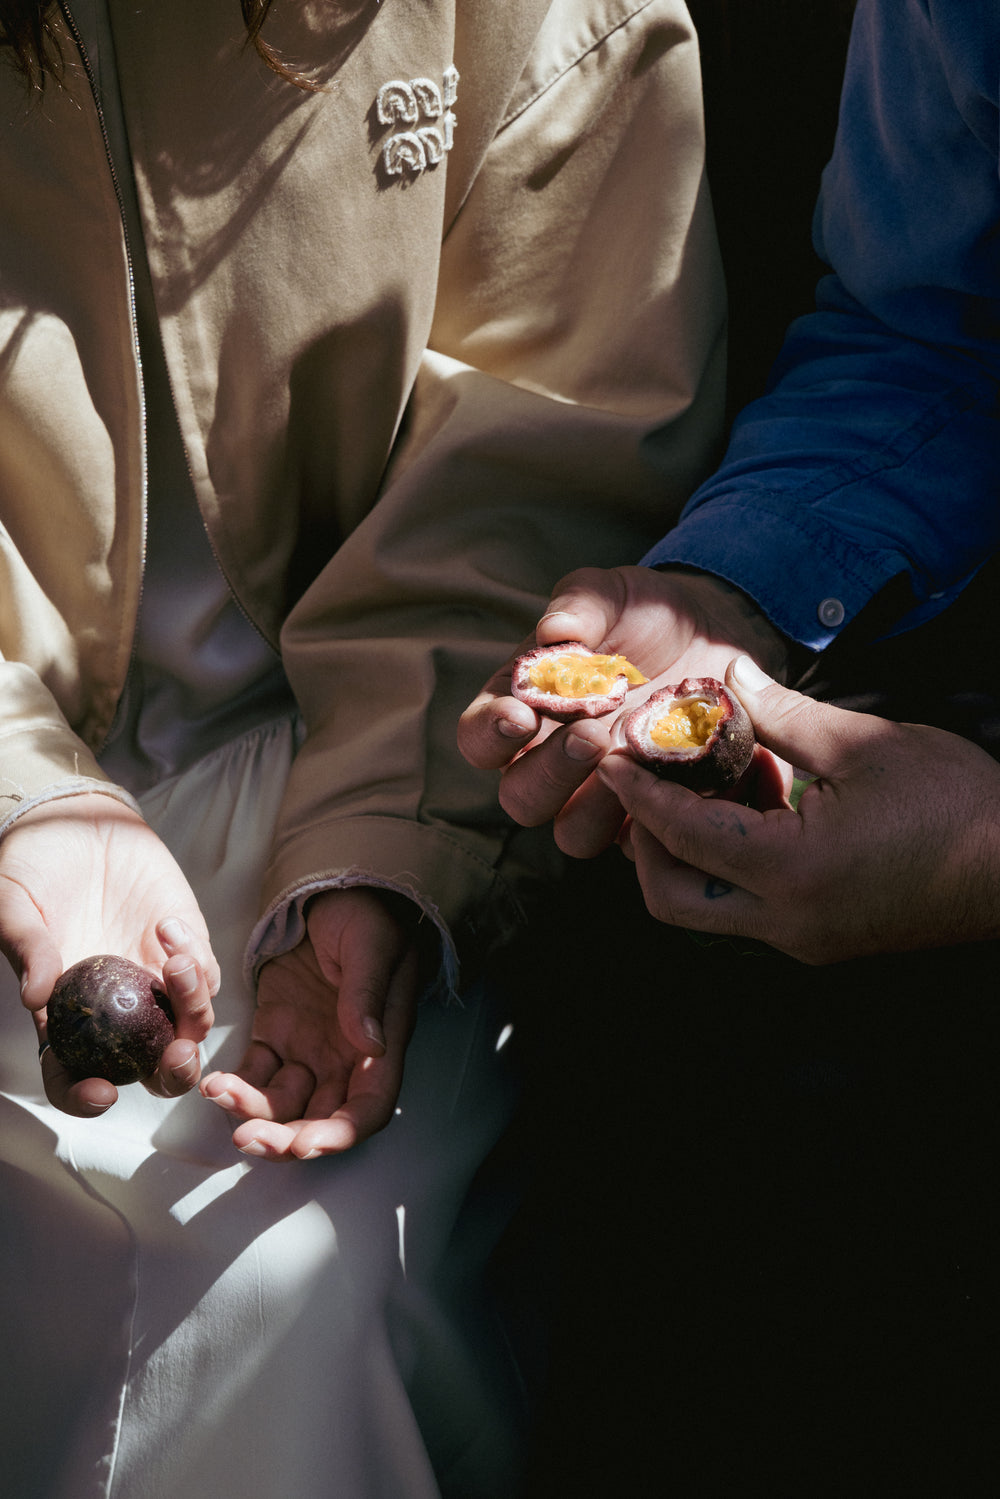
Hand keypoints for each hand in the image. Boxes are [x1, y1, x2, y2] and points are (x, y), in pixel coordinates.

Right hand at [0, 794, 218, 1114]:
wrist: (75, 823)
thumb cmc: (34, 869)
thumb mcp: (15, 905)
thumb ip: (27, 949)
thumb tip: (36, 997)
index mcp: (66, 1017)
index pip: (73, 1074)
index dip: (83, 1095)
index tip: (100, 1093)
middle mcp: (116, 1012)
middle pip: (152, 1067)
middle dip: (171, 1073)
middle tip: (175, 1055)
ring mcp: (155, 983)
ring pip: (190, 1024)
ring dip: (193, 1008)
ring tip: (176, 961)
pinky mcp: (185, 947)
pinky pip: (207, 973)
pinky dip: (198, 962)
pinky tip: (168, 926)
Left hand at [200, 887, 418, 1160]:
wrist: (336, 888)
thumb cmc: (367, 915)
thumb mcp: (372, 946)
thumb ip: (367, 993)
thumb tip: (370, 1045)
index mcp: (381, 1044)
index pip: (368, 1107)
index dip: (340, 1134)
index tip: (305, 1143)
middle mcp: (345, 1057)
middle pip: (320, 1117)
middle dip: (287, 1138)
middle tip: (251, 1138)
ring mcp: (309, 1047)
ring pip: (283, 1102)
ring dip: (254, 1113)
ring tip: (221, 1095)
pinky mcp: (277, 1030)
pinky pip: (256, 1072)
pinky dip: (236, 1085)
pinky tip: (214, 1081)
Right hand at [458, 565, 788, 855]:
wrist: (715, 637)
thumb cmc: (645, 613)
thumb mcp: (614, 593)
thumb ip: (582, 603)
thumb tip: (555, 629)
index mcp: (522, 709)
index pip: (478, 739)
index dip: (489, 734)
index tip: (521, 714)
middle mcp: (548, 762)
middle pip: (521, 798)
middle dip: (551, 771)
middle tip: (591, 733)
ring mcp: (597, 796)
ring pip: (572, 833)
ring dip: (597, 805)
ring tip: (633, 759)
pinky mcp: (647, 813)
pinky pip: (638, 843)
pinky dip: (652, 819)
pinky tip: (677, 781)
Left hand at [598, 655, 999, 963]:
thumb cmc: (955, 804)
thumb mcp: (864, 744)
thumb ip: (784, 715)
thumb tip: (732, 678)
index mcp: (791, 872)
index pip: (683, 835)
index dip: (638, 794)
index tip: (610, 758)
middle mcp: (787, 921)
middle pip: (672, 899)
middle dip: (646, 842)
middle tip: (647, 783)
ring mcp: (805, 938)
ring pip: (707, 909)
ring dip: (688, 853)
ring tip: (706, 783)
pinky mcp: (823, 937)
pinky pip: (747, 906)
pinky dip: (728, 862)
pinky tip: (755, 803)